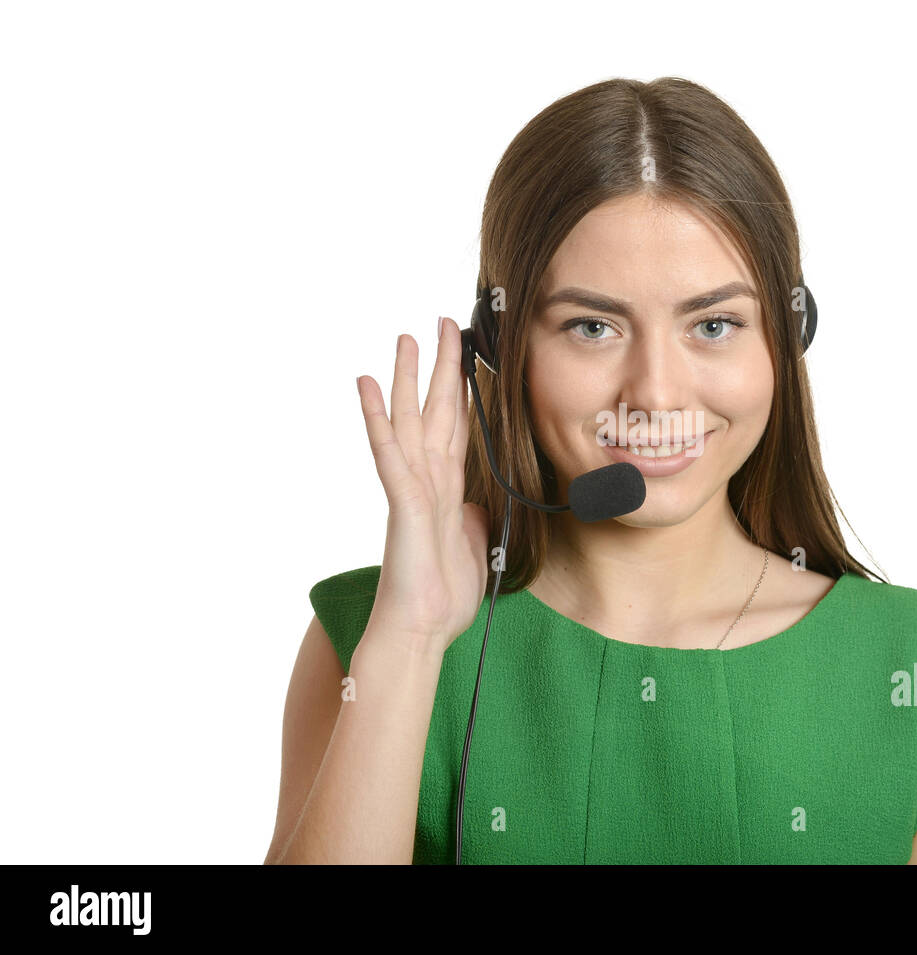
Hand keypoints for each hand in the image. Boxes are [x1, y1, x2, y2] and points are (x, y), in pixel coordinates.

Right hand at [354, 318, 488, 655]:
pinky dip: (378, 418)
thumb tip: (475, 502)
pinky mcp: (402, 503)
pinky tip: (369, 386)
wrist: (422, 632)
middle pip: (435, 412)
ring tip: (405, 338)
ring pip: (409, 422)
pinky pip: (389, 453)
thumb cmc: (442, 596)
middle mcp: (428, 480)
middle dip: (442, 368)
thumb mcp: (473, 545)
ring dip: (407, 379)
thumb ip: (472, 516)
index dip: (463, 390)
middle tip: (443, 323)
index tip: (469, 355)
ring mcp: (412, 488)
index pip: (458, 427)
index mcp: (448, 489)